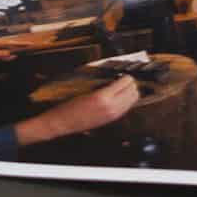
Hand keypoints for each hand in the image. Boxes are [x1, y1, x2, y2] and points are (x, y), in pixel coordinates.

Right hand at [14, 75, 141, 145]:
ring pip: (133, 100)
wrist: (62, 123)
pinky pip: (127, 107)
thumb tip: (114, 77)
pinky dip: (127, 100)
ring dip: (131, 92)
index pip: (125, 83)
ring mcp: (113, 114)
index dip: (126, 76)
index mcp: (103, 97)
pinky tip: (120, 96)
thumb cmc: (68, 106)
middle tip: (125, 79)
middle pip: (133, 92)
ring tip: (124, 87)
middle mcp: (112, 107)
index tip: (123, 73)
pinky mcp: (112, 119)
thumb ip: (100, 83)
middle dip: (131, 84)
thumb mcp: (82, 89)